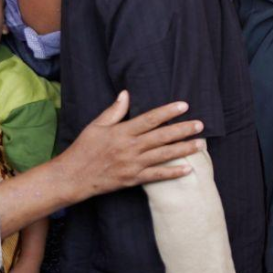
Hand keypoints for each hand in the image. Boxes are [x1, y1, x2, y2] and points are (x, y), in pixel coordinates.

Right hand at [60, 92, 203, 202]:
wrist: (72, 177)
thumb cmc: (84, 149)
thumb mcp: (95, 126)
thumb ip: (114, 111)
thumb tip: (126, 93)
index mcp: (122, 132)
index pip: (149, 119)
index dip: (167, 112)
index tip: (184, 106)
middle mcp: (129, 147)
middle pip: (161, 137)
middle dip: (182, 130)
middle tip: (200, 125)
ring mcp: (132, 164)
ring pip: (163, 155)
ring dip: (183, 149)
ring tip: (201, 144)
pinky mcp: (133, 179)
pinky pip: (156, 176)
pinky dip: (172, 172)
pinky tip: (187, 169)